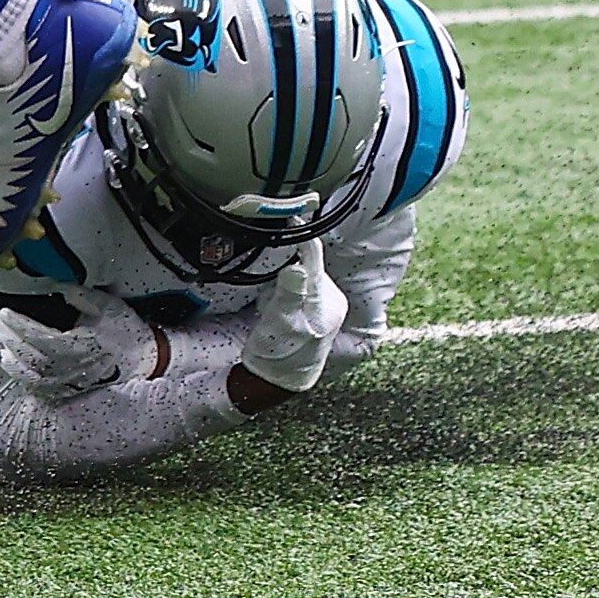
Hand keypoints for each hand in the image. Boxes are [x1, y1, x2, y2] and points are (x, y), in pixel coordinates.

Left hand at [0, 295, 154, 403]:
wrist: (146, 361)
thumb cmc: (127, 332)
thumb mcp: (107, 306)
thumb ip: (79, 295)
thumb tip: (56, 286)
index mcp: (77, 346)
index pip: (36, 336)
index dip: (16, 324)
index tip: (1, 311)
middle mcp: (69, 368)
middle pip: (27, 354)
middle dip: (6, 335)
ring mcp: (68, 382)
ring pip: (29, 374)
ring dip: (9, 356)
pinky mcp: (68, 389)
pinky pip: (37, 386)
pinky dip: (20, 374)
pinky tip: (11, 362)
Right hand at [241, 246, 347, 395]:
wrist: (277, 382)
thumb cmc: (279, 354)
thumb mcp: (281, 322)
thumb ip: (290, 292)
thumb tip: (296, 266)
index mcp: (328, 298)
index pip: (314, 257)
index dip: (299, 235)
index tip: (288, 215)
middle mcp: (330, 298)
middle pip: (304, 264)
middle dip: (283, 267)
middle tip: (268, 288)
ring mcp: (321, 304)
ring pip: (297, 275)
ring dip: (281, 281)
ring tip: (270, 306)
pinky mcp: (310, 309)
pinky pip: (295, 287)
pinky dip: (281, 291)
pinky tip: (272, 308)